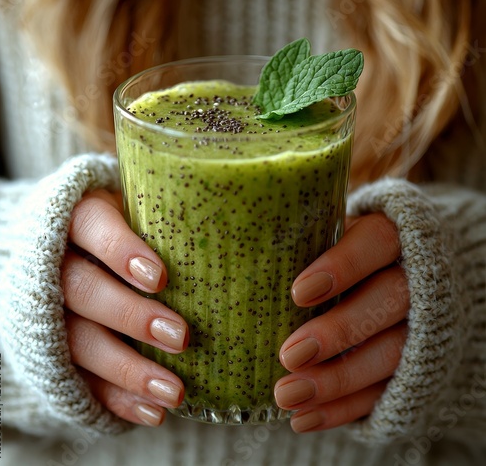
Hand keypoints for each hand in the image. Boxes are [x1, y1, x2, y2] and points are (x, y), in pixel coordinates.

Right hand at [62, 189, 188, 426]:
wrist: (59, 249)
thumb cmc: (119, 226)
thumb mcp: (132, 205)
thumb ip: (163, 214)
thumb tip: (233, 223)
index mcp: (74, 216)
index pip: (90, 225)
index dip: (120, 251)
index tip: (159, 278)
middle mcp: (52, 262)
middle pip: (81, 288)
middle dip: (130, 315)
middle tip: (181, 337)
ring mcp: (44, 309)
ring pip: (76, 340)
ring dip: (127, 369)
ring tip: (174, 390)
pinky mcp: (49, 348)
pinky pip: (77, 377)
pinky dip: (115, 397)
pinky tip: (151, 411)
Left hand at [274, 213, 408, 432]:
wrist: (399, 278)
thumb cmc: (344, 253)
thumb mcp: (328, 236)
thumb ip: (298, 241)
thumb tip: (231, 257)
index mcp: (392, 236)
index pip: (378, 242)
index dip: (344, 266)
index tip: (299, 292)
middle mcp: (414, 279)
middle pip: (388, 301)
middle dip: (340, 330)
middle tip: (289, 354)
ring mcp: (422, 325)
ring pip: (392, 353)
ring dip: (338, 379)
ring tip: (287, 396)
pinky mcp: (416, 367)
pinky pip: (385, 391)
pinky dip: (344, 409)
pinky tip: (304, 418)